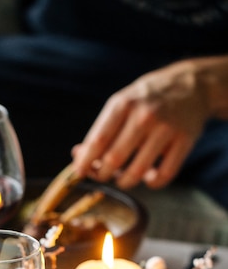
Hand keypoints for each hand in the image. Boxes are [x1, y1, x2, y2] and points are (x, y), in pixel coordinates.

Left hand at [72, 59, 211, 189]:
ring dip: (124, 182)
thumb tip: (77, 155)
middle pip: (113, 160)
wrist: (192, 85)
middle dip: (102, 175)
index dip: (84, 162)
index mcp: (123, 104)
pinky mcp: (185, 140)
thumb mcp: (121, 104)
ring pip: (136, 173)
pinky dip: (152, 183)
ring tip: (122, 178)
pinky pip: (163, 176)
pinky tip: (148, 176)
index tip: (78, 173)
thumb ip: (100, 130)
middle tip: (102, 175)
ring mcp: (166, 128)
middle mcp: (144, 115)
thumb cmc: (146, 99)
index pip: (97, 141)